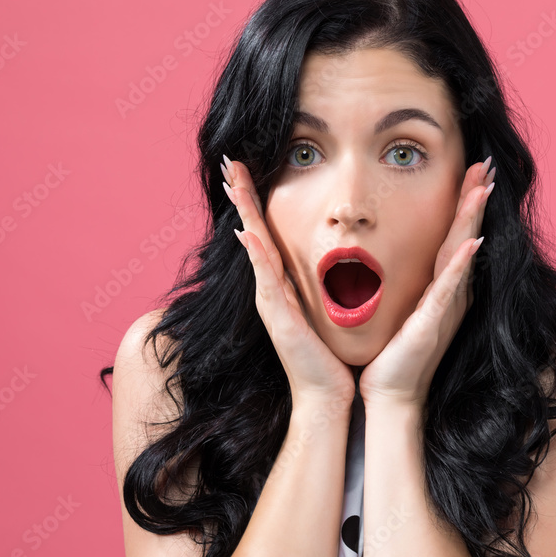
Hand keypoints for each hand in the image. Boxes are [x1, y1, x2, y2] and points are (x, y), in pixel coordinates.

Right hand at [222, 154, 354, 404]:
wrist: (326, 395)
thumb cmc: (327, 355)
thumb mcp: (321, 309)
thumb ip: (313, 285)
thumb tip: (314, 261)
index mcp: (281, 283)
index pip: (264, 232)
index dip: (254, 201)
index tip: (244, 170)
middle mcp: (269, 288)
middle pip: (251, 231)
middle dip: (242, 195)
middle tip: (229, 162)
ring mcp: (270, 301)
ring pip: (254, 247)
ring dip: (243, 214)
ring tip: (233, 183)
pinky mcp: (279, 317)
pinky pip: (266, 279)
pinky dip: (256, 256)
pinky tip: (247, 233)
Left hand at [358, 157, 495, 408]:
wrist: (388, 394)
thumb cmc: (391, 353)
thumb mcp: (396, 306)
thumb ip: (398, 280)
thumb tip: (382, 251)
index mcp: (438, 287)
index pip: (452, 236)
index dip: (464, 203)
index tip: (471, 169)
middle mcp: (448, 294)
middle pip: (464, 237)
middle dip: (475, 200)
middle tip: (486, 165)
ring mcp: (444, 308)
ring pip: (461, 256)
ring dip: (473, 221)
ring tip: (484, 189)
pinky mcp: (432, 325)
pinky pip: (449, 290)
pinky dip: (461, 265)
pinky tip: (472, 243)